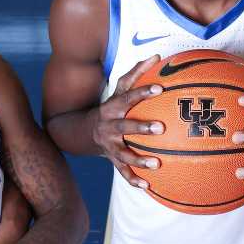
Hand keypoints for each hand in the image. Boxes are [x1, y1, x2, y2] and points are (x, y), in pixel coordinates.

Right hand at [91, 55, 164, 188]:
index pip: (128, 97)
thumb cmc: (110, 108)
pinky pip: (123, 172)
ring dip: (139, 159)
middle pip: (124, 127)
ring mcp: (110, 146)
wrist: (83, 133)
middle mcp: (110, 127)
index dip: (142, 92)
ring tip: (156, 164)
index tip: (159, 87)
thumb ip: (136, 73)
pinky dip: (134, 180)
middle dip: (141, 127)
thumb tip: (157, 56)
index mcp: (112, 108)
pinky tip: (148, 186)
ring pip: (124, 154)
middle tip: (161, 127)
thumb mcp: (119, 90)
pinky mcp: (113, 160)